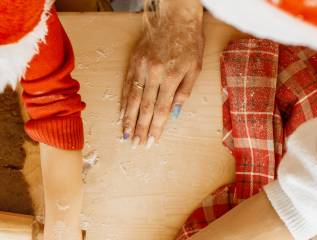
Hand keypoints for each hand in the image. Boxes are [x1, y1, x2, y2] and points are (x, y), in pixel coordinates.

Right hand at [121, 0, 203, 146]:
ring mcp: (141, 68)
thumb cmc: (189, 42)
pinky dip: (124, 102)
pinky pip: (127, 86)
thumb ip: (184, 92)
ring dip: (128, 119)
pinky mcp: (133, 62)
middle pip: (146, 108)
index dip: (157, 128)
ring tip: (125, 134)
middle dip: (140, 128)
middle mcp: (155, 74)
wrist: (175, 18)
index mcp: (172, 76)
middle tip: (136, 144)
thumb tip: (173, 114)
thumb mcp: (195, 67)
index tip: (152, 141)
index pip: (162, 109)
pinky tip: (122, 114)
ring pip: (133, 99)